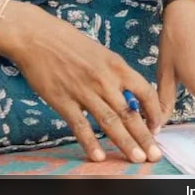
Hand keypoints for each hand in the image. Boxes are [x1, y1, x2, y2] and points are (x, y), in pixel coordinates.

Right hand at [0, 2, 164, 164]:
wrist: (37, 36)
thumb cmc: (68, 42)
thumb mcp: (101, 53)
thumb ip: (114, 74)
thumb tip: (128, 96)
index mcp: (117, 66)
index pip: (145, 92)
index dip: (154, 112)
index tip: (157, 127)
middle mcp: (104, 80)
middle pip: (130, 113)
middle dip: (145, 136)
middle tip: (155, 155)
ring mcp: (84, 91)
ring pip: (110, 122)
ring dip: (125, 143)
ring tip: (137, 158)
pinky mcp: (63, 101)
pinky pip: (80, 126)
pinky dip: (90, 143)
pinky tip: (98, 157)